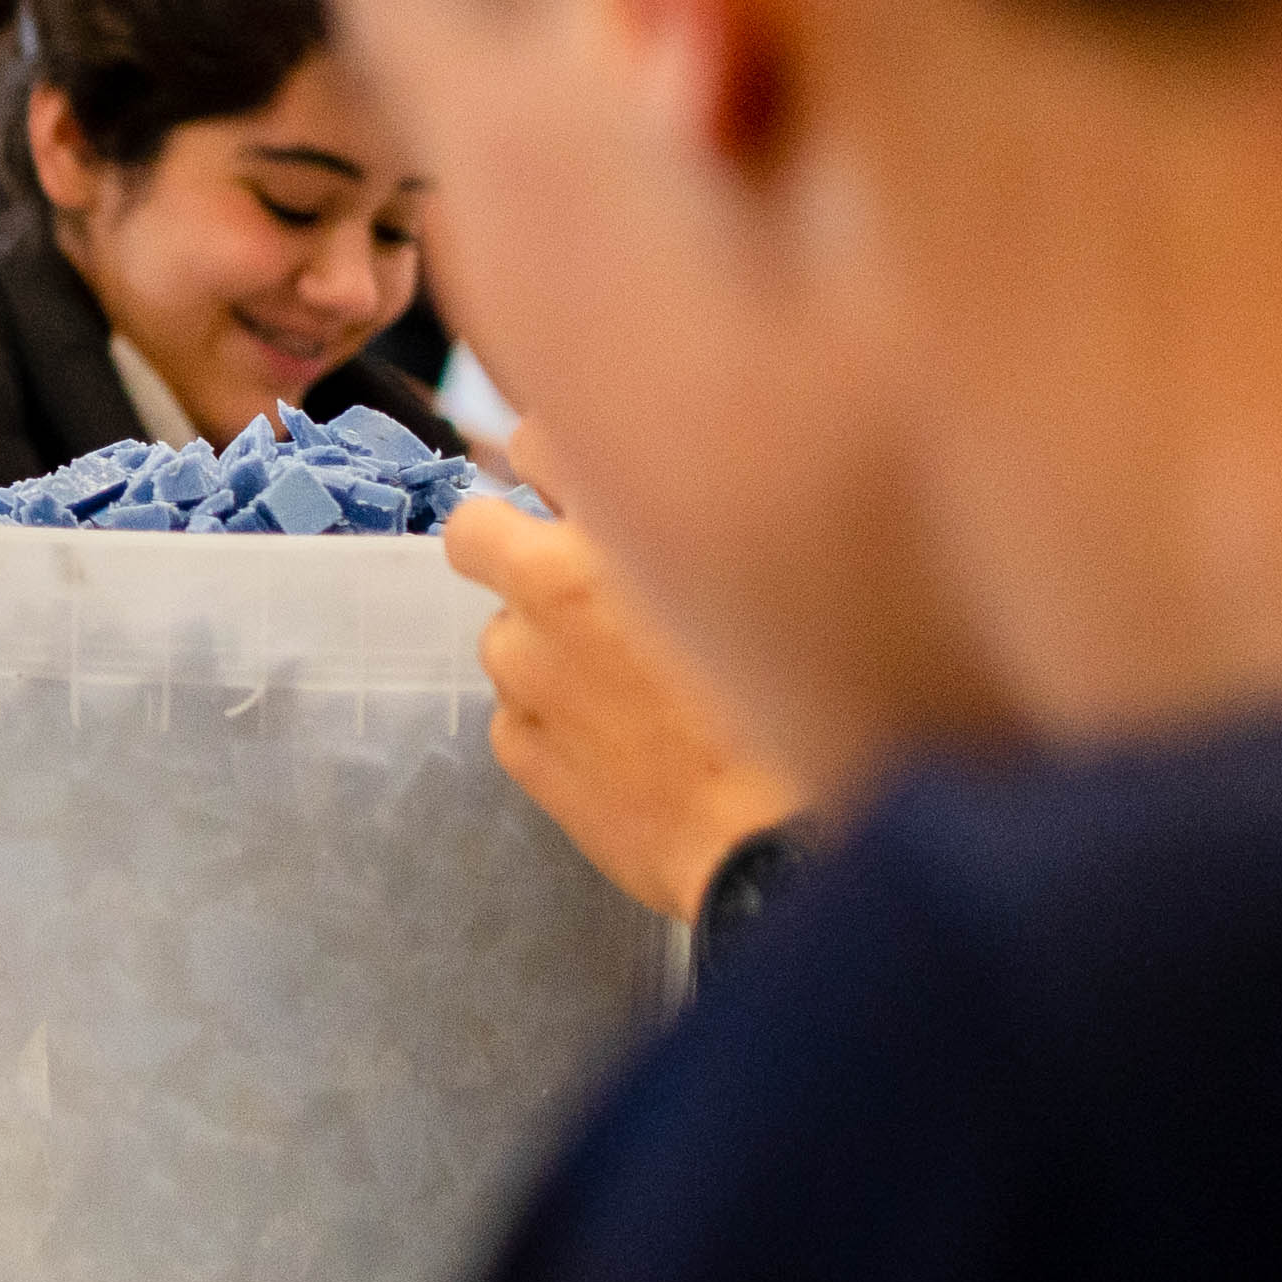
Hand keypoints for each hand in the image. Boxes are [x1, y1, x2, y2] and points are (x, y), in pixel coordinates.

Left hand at [444, 458, 796, 921]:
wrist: (782, 840)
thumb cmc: (803, 698)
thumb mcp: (773, 568)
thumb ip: (691, 520)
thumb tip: (649, 499)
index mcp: (618, 523)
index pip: (535, 441)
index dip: (553, 466)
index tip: (576, 494)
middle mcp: (552, 583)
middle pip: (479, 533)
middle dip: (512, 550)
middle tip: (582, 590)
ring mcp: (525, 670)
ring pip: (506, 634)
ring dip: (549, 649)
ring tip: (637, 694)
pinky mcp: (517, 745)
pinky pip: (519, 712)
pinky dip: (556, 722)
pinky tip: (629, 749)